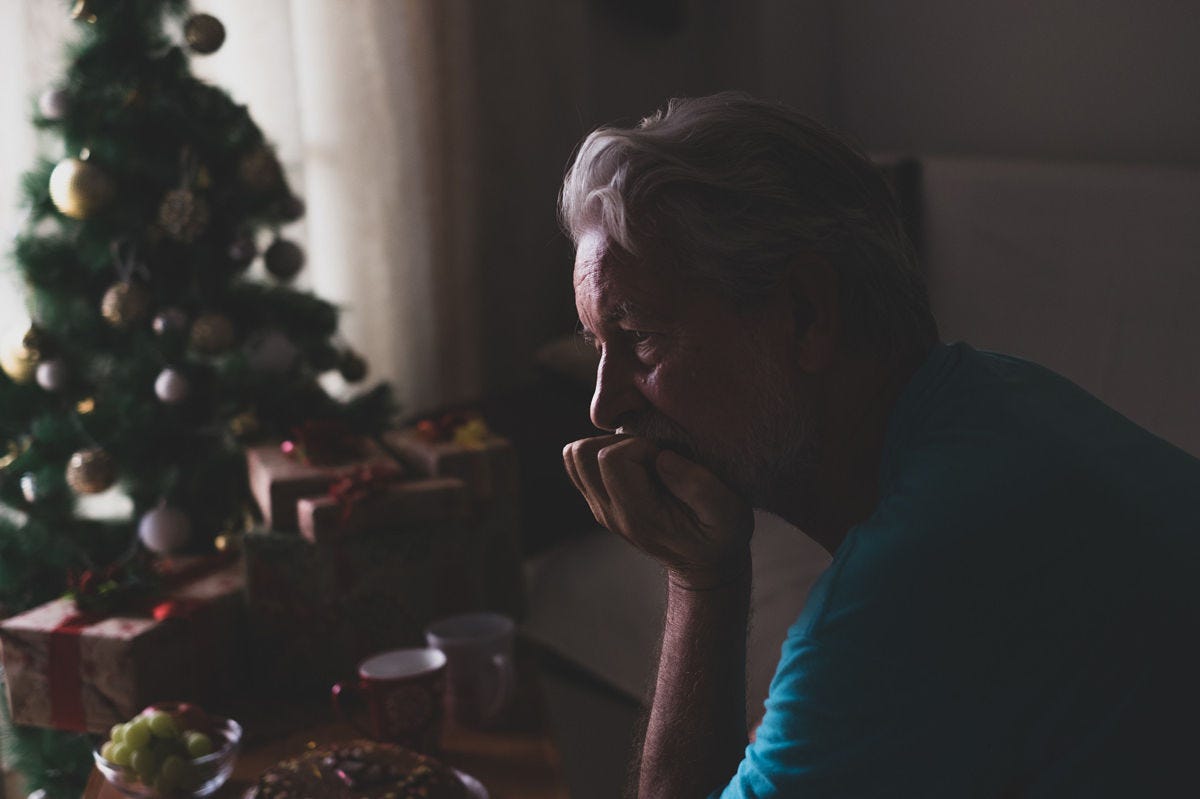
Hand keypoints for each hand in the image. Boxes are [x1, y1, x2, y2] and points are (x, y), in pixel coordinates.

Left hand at [562, 435, 753, 589]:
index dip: (641, 446)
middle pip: (582, 454)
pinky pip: (579, 466)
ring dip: (606, 446)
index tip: (667, 458)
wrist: (703, 565)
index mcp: (639, 515)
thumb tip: (663, 457)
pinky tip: (632, 464)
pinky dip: (600, 454)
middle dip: (618, 442)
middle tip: (650, 456)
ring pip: (574, 457)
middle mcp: (610, 513)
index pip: (611, 459)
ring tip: (640, 459)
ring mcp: (600, 509)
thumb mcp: (728, 514)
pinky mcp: (598, 502)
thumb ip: (700, 487)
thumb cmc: (720, 535)